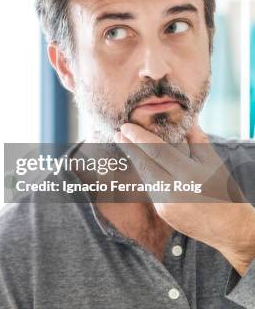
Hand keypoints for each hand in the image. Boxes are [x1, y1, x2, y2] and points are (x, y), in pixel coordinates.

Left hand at [116, 122, 254, 274]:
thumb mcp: (213, 162)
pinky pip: (150, 188)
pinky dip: (146, 174)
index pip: (156, 152)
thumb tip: (186, 118)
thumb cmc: (223, 190)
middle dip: (128, 147)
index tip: (126, 127)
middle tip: (118, 133)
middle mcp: (173, 190)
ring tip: (126, 144)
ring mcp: (164, 204)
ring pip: (144, 176)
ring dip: (135, 160)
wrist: (228, 227)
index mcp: (188, 175)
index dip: (138, 138)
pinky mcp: (161, 212)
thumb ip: (197, 139)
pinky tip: (142, 164)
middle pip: (143, 164)